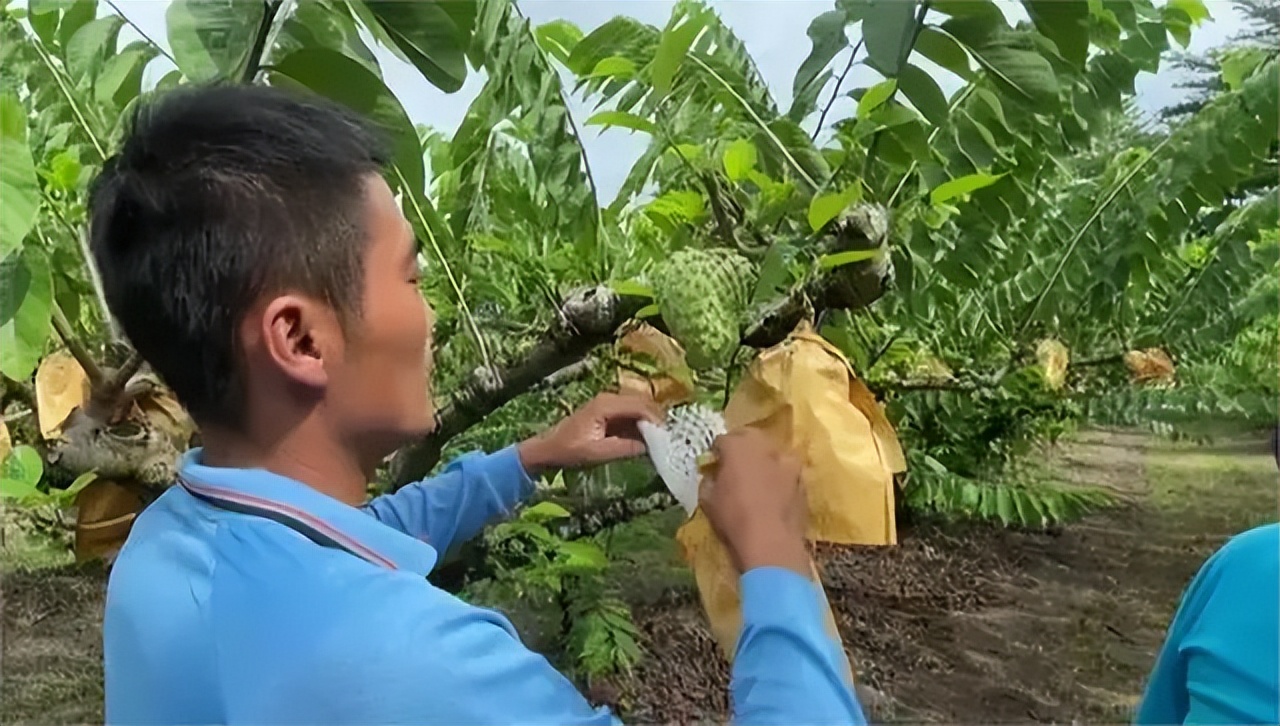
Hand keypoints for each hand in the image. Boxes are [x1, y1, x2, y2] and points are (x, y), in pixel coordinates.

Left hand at [517, 393, 662, 475]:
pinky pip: (631, 415)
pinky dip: (641, 425)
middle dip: (657, 419)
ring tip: (661, 441)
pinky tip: (648, 440)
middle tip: (669, 439)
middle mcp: (610, 398)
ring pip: (639, 408)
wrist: (548, 448)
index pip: (640, 406)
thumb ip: (625, 448)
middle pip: (643, 403)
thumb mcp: (597, 453)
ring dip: (650, 423)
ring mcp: (610, 404)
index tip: (669, 436)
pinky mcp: (610, 412)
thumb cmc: (569, 450)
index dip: (657, 420)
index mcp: (606, 405)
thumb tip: (650, 447)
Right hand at [701, 427, 809, 577]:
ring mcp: (788, 463)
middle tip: (735, 467)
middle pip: (751, 439)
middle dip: (742, 449)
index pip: (723, 439)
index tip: (713, 464)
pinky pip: (786, 474)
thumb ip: (710, 480)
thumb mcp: (708, 499)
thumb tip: (713, 476)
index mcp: (738, 446)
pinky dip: (779, 479)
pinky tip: (774, 496)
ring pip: (772, 455)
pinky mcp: (803, 481)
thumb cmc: (733, 518)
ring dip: (764, 462)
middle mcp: (766, 447)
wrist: (771, 542)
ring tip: (757, 480)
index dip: (716, 452)